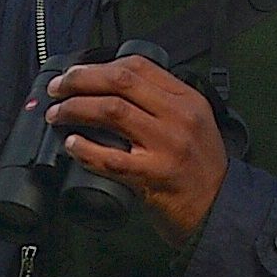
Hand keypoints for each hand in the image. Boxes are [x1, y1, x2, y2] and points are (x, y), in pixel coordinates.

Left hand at [49, 55, 227, 249]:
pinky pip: (110, 158)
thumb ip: (162, 104)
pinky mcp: (154, 176)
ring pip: (112, 111)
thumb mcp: (193, 123)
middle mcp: (178, 117)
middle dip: (79, 81)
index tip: (75, 74)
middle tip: (57, 89)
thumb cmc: (201, 170)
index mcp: (186, 99)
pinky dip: (85, 149)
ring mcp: (167, 146)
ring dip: (76, 109)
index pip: (138, 66)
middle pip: (120, 82)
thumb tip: (111, 90)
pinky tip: (71, 145)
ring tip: (57, 114)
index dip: (98, 66)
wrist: (220, 210)